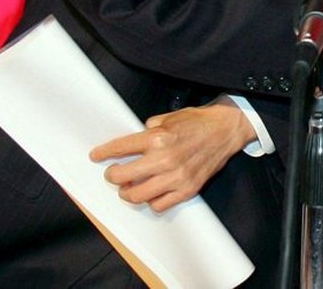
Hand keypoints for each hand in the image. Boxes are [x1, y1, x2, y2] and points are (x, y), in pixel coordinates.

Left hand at [89, 99, 254, 211]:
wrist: (225, 129)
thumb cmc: (198, 122)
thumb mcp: (169, 117)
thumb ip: (149, 129)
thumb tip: (134, 143)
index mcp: (158, 137)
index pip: (120, 148)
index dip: (103, 153)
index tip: (96, 156)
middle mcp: (165, 158)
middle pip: (121, 177)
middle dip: (112, 175)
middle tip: (114, 173)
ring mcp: (176, 177)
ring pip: (137, 196)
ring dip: (128, 192)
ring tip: (130, 187)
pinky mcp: (187, 189)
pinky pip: (159, 205)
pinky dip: (151, 201)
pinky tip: (152, 192)